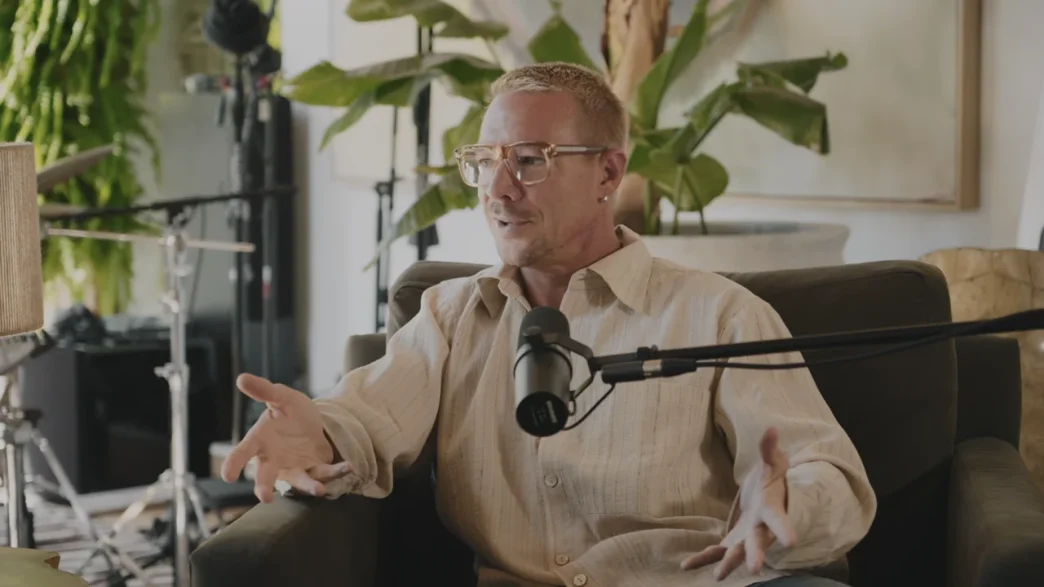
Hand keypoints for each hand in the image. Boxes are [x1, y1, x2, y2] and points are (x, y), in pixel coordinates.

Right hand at [221, 373, 350, 502]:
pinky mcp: (314, 470)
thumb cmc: (291, 413)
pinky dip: (336, 472)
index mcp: (261, 440)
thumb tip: (241, 377)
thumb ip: (264, 390)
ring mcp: (294, 467)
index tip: (227, 476)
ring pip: (298, 481)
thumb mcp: (281, 397)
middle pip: (266, 476)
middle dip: (264, 487)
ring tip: (318, 490)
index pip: (243, 452)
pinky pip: (324, 474)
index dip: (233, 463)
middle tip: (265, 497)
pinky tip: (347, 466)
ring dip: (308, 486)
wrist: (315, 423)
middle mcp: (274, 459)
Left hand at [681, 427, 796, 579]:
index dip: (785, 529)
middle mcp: (761, 528)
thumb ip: (769, 449)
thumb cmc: (772, 480)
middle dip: (756, 554)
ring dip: (727, 563)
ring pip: (736, 553)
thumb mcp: (772, 462)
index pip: (779, 519)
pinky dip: (702, 559)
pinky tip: (685, 566)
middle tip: (755, 569)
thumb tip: (771, 429)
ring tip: (718, 576)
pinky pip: (716, 552)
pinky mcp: (732, 541)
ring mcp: (746, 538)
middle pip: (758, 542)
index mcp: (771, 508)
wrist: (769, 499)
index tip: (793, 542)